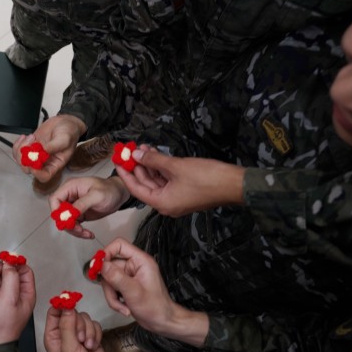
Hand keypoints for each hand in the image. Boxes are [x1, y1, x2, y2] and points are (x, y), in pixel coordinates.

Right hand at [0, 262, 35, 345]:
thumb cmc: (2, 326)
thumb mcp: (9, 299)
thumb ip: (10, 278)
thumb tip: (10, 262)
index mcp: (26, 294)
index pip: (25, 271)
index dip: (16, 263)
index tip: (5, 259)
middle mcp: (16, 294)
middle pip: (10, 272)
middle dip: (0, 268)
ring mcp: (3, 296)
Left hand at [13, 115, 86, 182]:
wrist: (64, 122)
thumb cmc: (69, 132)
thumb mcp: (65, 138)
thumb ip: (55, 146)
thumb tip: (43, 151)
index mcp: (55, 164)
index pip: (44, 176)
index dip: (36, 173)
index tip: (33, 163)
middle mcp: (44, 162)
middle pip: (29, 169)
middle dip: (25, 159)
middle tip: (30, 146)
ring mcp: (35, 154)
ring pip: (21, 160)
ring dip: (21, 149)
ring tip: (31, 138)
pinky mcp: (30, 147)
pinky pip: (18, 151)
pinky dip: (18, 145)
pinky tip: (24, 137)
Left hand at [44, 308, 114, 351]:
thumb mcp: (69, 348)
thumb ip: (67, 325)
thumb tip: (66, 305)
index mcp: (53, 336)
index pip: (54, 312)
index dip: (62, 305)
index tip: (70, 301)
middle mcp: (64, 334)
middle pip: (72, 313)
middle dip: (79, 324)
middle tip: (79, 339)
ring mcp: (78, 336)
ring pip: (85, 319)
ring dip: (88, 331)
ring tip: (87, 346)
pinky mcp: (91, 338)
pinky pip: (94, 325)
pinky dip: (96, 334)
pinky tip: (94, 347)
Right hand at [49, 176, 128, 238]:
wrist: (120, 195)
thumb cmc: (110, 190)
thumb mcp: (97, 196)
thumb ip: (82, 204)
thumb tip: (68, 214)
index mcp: (70, 187)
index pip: (54, 199)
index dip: (56, 211)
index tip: (65, 221)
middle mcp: (69, 196)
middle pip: (59, 213)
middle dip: (68, 224)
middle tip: (80, 230)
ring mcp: (73, 206)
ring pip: (66, 222)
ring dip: (74, 230)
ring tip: (88, 234)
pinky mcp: (78, 214)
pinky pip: (73, 225)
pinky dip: (79, 232)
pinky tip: (89, 234)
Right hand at [99, 238, 207, 346]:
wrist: (162, 322)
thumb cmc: (156, 307)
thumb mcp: (133, 292)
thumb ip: (116, 276)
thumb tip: (100, 264)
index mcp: (140, 261)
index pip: (119, 245)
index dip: (106, 253)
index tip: (98, 266)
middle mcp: (134, 266)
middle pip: (109, 266)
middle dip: (109, 284)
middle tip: (113, 295)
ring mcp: (129, 276)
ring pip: (108, 279)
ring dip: (111, 295)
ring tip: (122, 306)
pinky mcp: (125, 286)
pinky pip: (111, 288)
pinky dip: (114, 300)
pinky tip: (124, 308)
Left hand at [116, 146, 245, 216]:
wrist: (234, 184)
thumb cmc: (207, 179)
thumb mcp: (176, 166)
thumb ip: (154, 161)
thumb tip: (136, 155)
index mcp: (162, 203)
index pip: (136, 189)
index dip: (125, 174)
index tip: (117, 161)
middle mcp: (167, 203)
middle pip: (145, 184)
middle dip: (138, 166)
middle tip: (131, 150)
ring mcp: (176, 198)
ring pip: (156, 180)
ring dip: (149, 164)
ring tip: (143, 148)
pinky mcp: (184, 191)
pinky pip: (166, 180)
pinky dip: (160, 168)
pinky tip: (155, 154)